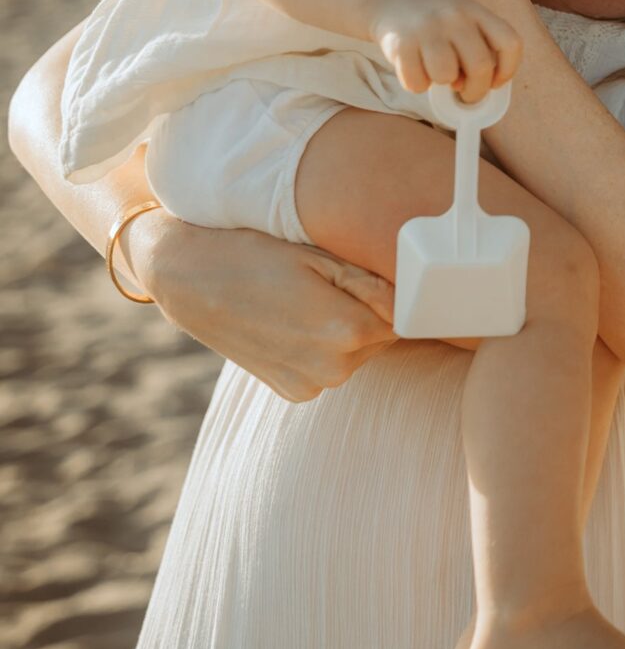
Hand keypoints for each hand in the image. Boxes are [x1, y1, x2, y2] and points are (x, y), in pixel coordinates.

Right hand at [129, 209, 395, 402]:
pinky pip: (328, 368)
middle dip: (366, 314)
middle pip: (380, 338)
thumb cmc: (255, 255)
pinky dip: (321, 349)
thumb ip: (370, 285)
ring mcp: (310, 385)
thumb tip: (410, 302)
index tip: (370, 277)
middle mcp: (332, 368)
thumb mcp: (318, 257)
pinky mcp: (293, 393)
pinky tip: (292, 325)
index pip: (403, 318)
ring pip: (356, 355)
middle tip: (326, 284)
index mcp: (345, 330)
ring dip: (344, 332)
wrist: (189, 281)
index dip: (391, 295)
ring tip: (304, 302)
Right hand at [372, 0, 520, 99]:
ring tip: (435, 71)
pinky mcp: (401, 42)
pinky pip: (417, 82)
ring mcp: (427, 27)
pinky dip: (417, 85)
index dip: (508, 70)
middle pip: (480, 66)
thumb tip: (475, 88)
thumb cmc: (437, 25)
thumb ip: (477, 50)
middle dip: (475, 91)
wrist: (393, 2)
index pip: (510, 43)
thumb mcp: (464, 24)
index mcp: (477, 11)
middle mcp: (455, 16)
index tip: (496, 83)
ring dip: (442, 82)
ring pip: (446, 75)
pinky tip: (415, 69)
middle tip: (465, 93)